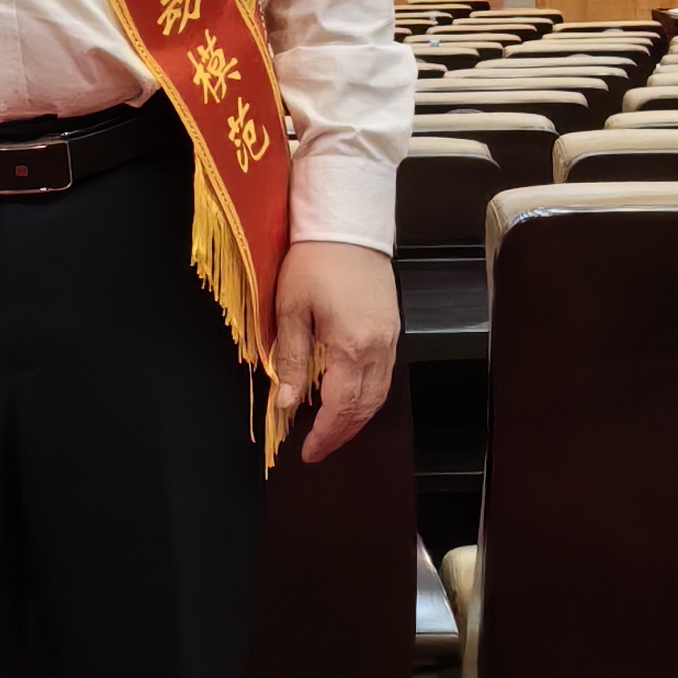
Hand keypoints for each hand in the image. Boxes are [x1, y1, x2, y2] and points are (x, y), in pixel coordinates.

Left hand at [270, 240, 399, 466]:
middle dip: (342, 433)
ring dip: (357, 418)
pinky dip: (367, 396)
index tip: (308, 452)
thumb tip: (285, 403)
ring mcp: (389, 339)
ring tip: (332, 430)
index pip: (341, 407)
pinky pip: (383, 375)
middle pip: (365, 407)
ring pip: (379, 395)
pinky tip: (348, 398)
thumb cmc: (315, 261)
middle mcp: (378, 349)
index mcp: (352, 346)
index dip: (325, 434)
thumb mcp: (291, 310)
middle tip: (318, 449)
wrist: (348, 226)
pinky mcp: (391, 328)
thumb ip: (291, 360)